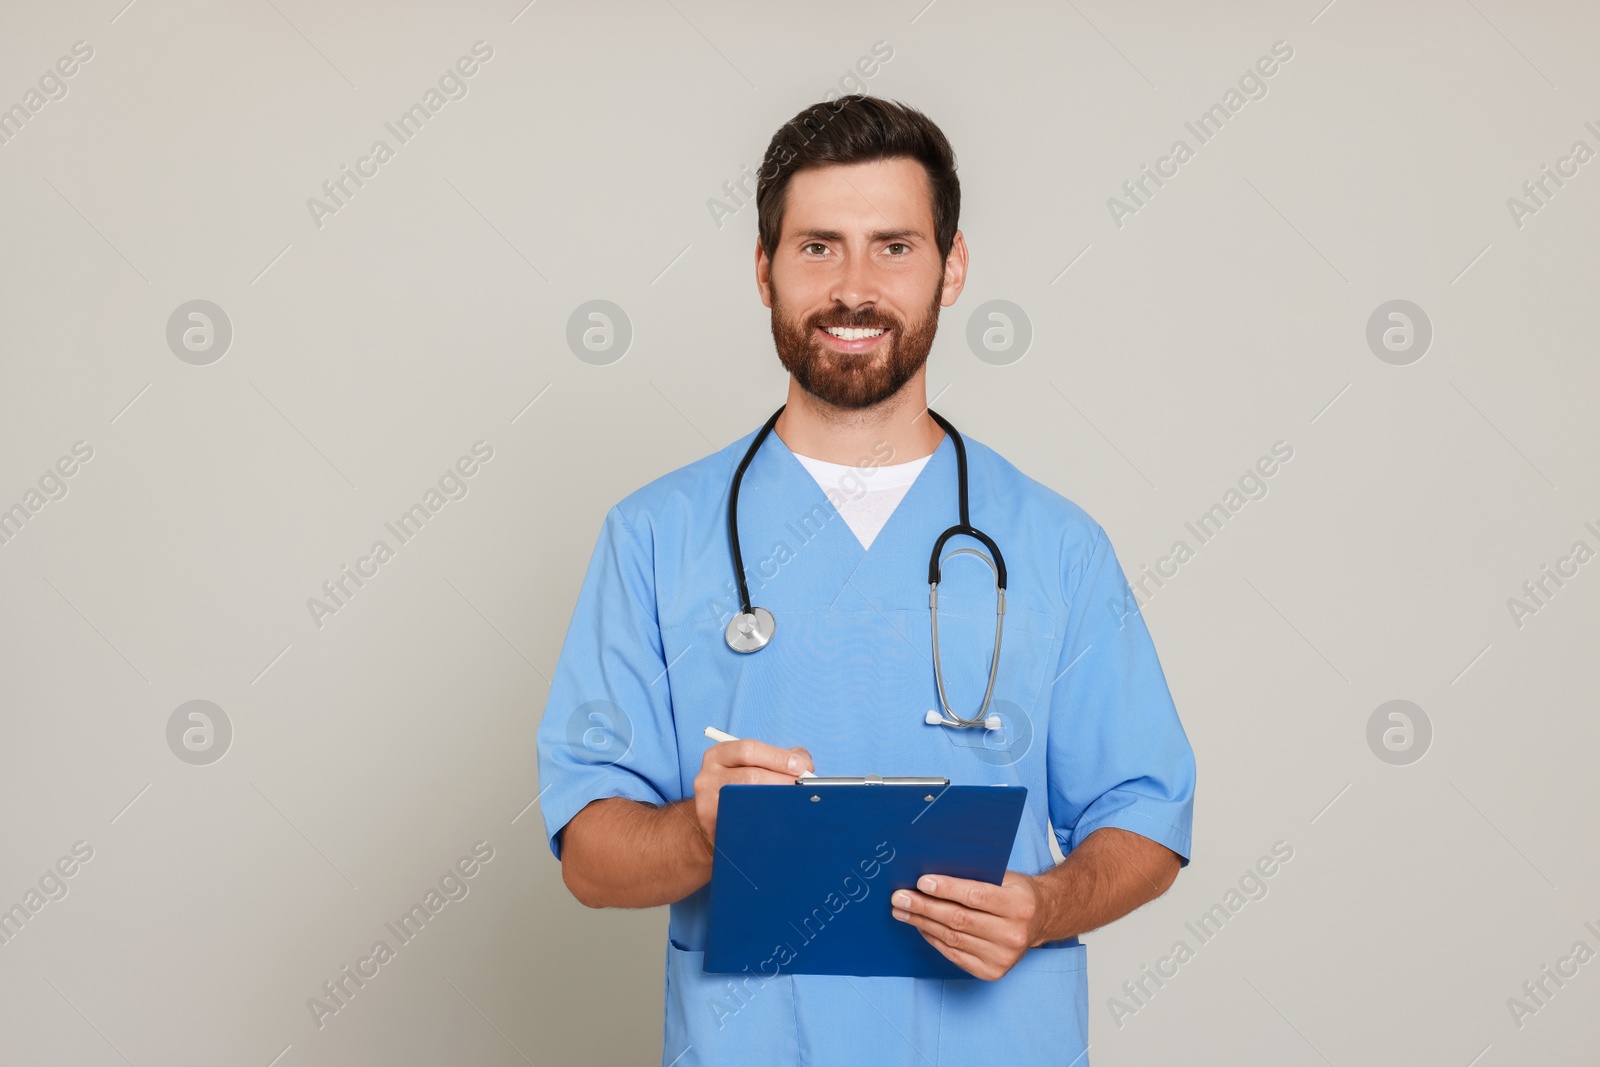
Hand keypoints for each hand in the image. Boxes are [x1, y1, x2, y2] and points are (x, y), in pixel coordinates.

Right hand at [692, 739, 812, 845]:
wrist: (716, 816)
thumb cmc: (742, 785)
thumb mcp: (754, 764)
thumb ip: (781, 757)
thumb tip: (805, 763)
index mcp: (719, 755)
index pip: (749, 750)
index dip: (778, 757)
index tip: (801, 766)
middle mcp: (708, 776)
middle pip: (750, 776)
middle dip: (783, 781)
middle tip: (803, 788)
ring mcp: (706, 803)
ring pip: (747, 802)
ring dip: (777, 803)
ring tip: (794, 803)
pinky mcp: (712, 826)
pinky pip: (743, 824)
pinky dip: (766, 822)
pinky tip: (779, 821)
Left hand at [891, 870, 1044, 979]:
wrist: (1041, 920)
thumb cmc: (1016, 892)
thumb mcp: (1004, 877)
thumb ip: (974, 876)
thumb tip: (931, 874)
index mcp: (1019, 905)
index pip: (976, 896)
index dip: (946, 889)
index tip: (920, 882)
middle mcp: (1013, 934)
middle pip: (959, 919)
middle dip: (925, 907)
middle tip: (899, 898)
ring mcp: (1003, 957)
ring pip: (953, 938)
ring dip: (922, 924)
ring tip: (902, 911)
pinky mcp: (992, 972)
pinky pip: (954, 954)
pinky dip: (934, 939)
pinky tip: (920, 927)